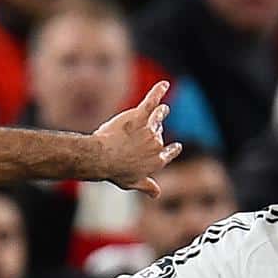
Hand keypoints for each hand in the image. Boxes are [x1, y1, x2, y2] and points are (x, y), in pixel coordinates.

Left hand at [90, 81, 183, 195]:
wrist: (102, 158)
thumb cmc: (115, 171)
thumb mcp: (133, 183)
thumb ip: (147, 186)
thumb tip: (157, 194)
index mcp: (157, 161)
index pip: (169, 153)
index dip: (172, 149)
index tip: (175, 147)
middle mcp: (157, 144)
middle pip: (160, 133)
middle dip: (157, 130)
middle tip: (151, 129)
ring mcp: (149, 129)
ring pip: (158, 118)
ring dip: (161, 113)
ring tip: (163, 110)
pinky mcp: (139, 116)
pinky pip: (152, 101)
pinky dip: (158, 91)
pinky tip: (163, 84)